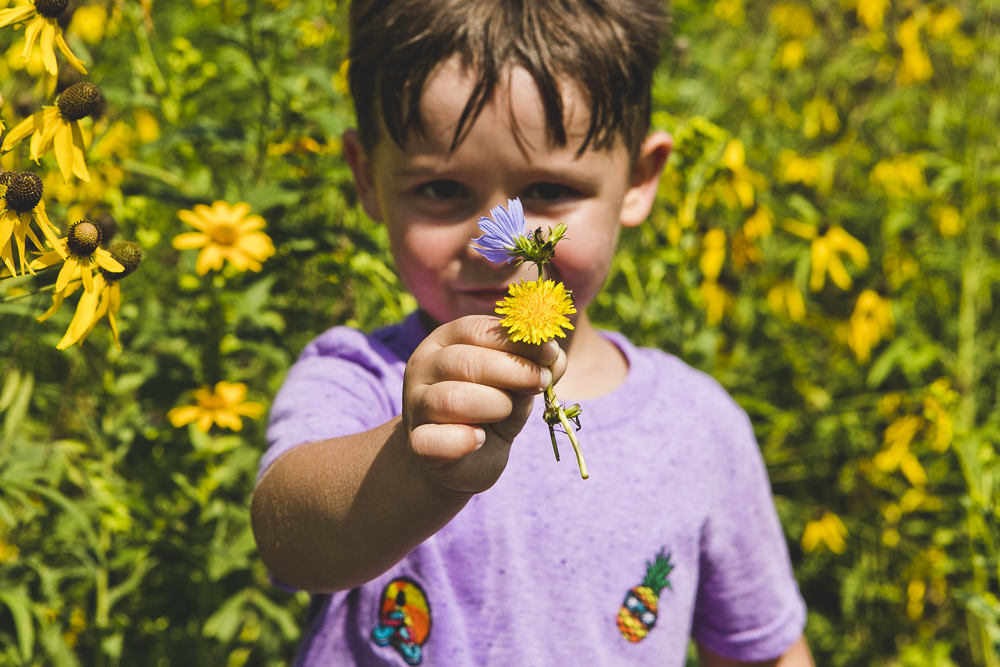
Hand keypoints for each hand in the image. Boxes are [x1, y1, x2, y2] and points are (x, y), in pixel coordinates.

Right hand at [403, 314, 566, 495]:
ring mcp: (415, 405)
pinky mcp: (417, 443)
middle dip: (513, 372)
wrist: (461, 460)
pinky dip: (462, 441)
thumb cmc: (490, 410)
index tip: (550, 354)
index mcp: (445, 340)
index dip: (517, 341)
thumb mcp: (516, 385)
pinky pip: (433, 441)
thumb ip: (534, 368)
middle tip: (540, 383)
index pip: (476, 330)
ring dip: (494, 405)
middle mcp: (423, 367)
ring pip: (452, 399)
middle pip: (465, 362)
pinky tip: (478, 439)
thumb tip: (557, 358)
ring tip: (506, 413)